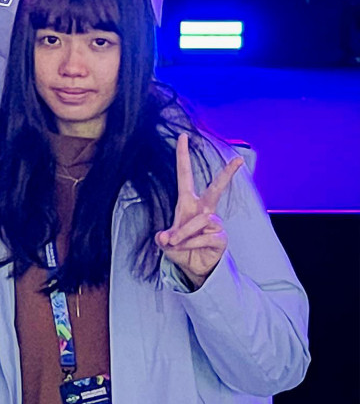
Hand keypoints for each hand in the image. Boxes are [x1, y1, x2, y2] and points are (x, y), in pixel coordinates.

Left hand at [155, 133, 241, 288]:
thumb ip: (163, 238)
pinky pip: (205, 237)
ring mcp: (214, 222)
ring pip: (201, 220)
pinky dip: (191, 244)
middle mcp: (203, 208)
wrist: (193, 267)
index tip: (183, 137)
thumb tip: (165, 237)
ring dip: (184, 234)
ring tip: (176, 243)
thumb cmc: (180, 247)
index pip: (185, 175)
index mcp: (187, 202)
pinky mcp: (221, 236)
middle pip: (216, 188)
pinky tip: (190, 249)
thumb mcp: (166, 242)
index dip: (182, 156)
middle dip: (227, 174)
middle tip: (239, 160)